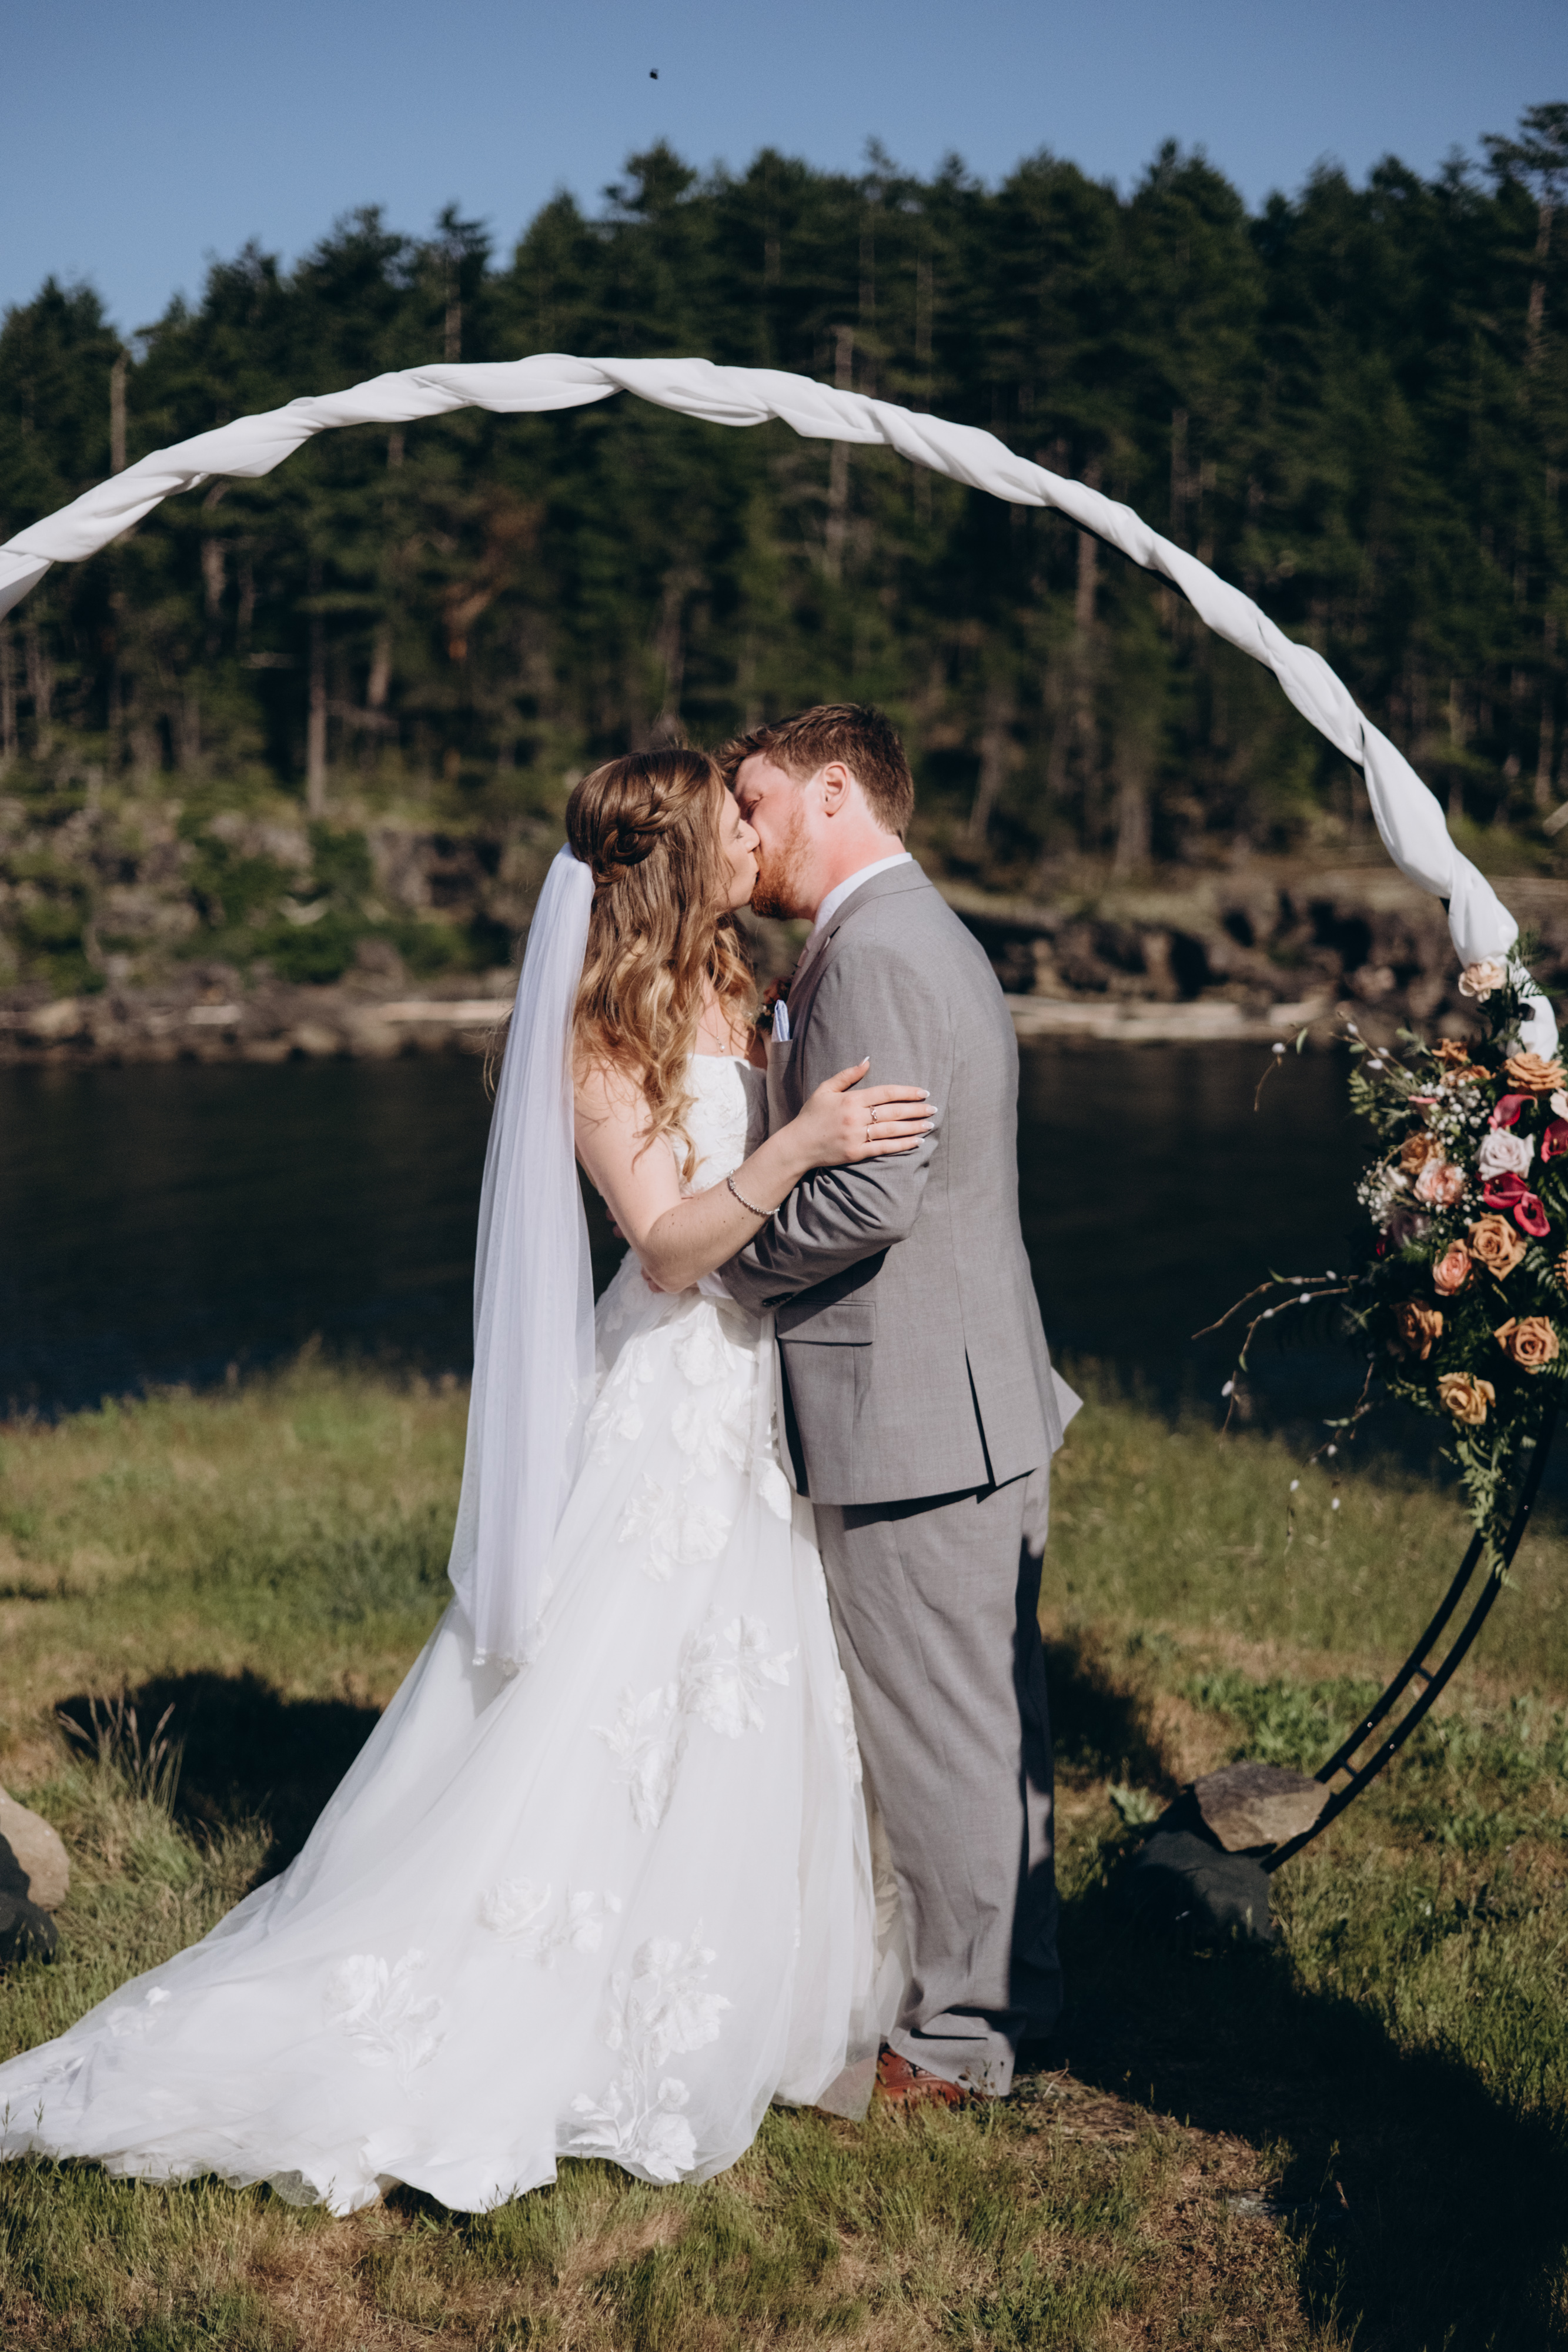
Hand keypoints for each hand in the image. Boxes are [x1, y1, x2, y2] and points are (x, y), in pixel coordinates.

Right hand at [790, 1061, 934, 1170]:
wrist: (797, 1145)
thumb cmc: (811, 1115)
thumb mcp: (825, 1089)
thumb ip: (848, 1075)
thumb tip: (868, 1060)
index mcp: (851, 1100)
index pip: (886, 1093)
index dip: (907, 1092)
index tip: (923, 1092)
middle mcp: (856, 1118)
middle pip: (893, 1111)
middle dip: (916, 1109)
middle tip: (933, 1108)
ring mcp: (857, 1136)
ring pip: (892, 1130)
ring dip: (913, 1127)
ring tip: (929, 1124)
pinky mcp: (856, 1153)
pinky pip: (884, 1148)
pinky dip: (902, 1145)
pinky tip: (916, 1142)